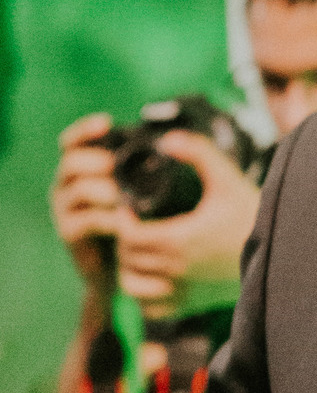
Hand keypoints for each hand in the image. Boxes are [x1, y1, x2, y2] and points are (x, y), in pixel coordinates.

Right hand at [50, 113, 129, 289]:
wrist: (119, 269)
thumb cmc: (132, 223)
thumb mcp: (137, 193)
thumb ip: (142, 172)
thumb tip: (176, 144)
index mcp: (81, 170)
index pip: (72, 142)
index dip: (85, 130)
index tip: (107, 123)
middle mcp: (68, 186)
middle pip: (71, 161)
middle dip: (93, 160)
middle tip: (113, 165)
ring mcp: (65, 210)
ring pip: (76, 189)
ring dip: (100, 189)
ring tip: (119, 194)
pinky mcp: (69, 234)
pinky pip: (83, 221)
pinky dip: (104, 219)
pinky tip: (122, 222)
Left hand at [114, 131, 259, 319]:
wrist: (282, 254)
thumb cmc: (252, 215)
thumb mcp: (227, 178)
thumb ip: (198, 152)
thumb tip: (168, 139)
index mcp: (179, 240)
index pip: (129, 236)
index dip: (122, 221)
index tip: (128, 208)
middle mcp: (177, 270)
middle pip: (127, 260)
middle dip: (123, 241)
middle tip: (132, 226)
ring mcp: (184, 291)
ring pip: (133, 288)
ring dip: (128, 270)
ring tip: (136, 254)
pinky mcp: (193, 304)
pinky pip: (153, 310)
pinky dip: (144, 297)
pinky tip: (151, 279)